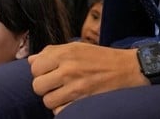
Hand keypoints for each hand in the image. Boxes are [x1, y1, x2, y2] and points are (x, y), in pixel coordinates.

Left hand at [29, 42, 145, 112]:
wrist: (128, 69)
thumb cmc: (101, 57)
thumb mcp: (76, 47)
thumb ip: (52, 52)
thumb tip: (31, 60)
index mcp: (64, 53)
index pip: (34, 67)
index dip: (39, 72)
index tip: (49, 73)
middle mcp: (68, 69)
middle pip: (37, 86)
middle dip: (44, 88)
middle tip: (55, 85)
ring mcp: (76, 87)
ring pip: (47, 101)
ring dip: (54, 100)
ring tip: (64, 94)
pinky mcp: (84, 102)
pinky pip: (60, 111)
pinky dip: (64, 109)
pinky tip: (72, 102)